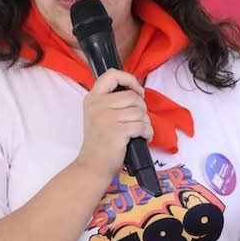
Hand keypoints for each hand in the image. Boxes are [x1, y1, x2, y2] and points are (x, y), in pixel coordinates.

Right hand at [74, 69, 151, 185]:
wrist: (92, 166)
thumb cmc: (100, 142)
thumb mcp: (98, 115)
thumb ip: (111, 101)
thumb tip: (137, 92)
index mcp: (92, 98)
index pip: (112, 75)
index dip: (129, 79)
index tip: (137, 91)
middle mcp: (97, 105)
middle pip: (133, 96)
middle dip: (141, 109)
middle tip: (136, 121)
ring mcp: (106, 118)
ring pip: (140, 112)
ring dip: (145, 123)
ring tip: (138, 132)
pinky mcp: (117, 132)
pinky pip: (142, 126)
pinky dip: (147, 133)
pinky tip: (141, 138)